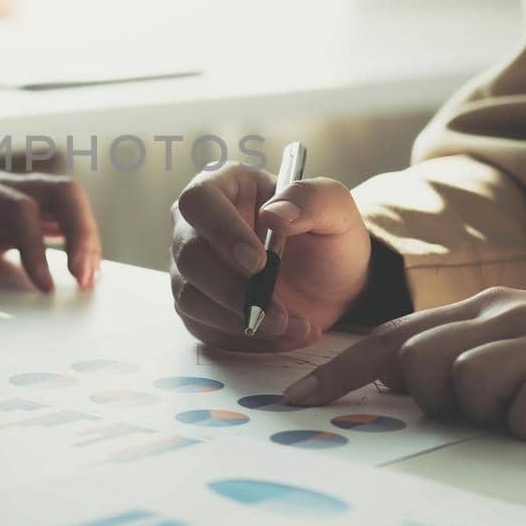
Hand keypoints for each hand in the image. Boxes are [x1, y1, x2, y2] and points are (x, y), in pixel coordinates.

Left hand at [0, 169, 100, 291]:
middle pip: (62, 192)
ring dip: (88, 240)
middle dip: (81, 233)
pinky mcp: (35, 205)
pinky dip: (82, 242)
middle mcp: (6, 183)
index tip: (44, 285)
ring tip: (89, 279)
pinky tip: (86, 268)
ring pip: (72, 201)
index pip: (19, 210)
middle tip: (84, 275)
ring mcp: (24, 190)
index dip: (35, 247)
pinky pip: (68, 216)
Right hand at [170, 163, 370, 351]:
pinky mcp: (197, 307)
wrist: (331, 285)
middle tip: (278, 311)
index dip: (221, 231)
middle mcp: (197, 226)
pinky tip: (284, 333)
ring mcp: (192, 269)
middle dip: (232, 289)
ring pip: (189, 296)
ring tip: (293, 325)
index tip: (258, 262)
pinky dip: (246, 338)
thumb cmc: (327, 237)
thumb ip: (312, 200)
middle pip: (188, 255)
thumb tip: (274, 215)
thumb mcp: (336, 210)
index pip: (199, 201)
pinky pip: (205, 327)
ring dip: (241, 319)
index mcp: (225, 186)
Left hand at [284, 287, 525, 439]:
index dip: (339, 371)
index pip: (390, 335)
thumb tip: (392, 379)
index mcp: (482, 306)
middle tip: (478, 408)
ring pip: (467, 380)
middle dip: (429, 397)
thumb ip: (456, 348)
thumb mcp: (516, 334)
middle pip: (419, 360)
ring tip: (525, 410)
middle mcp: (507, 314)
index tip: (294, 402)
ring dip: (483, 412)